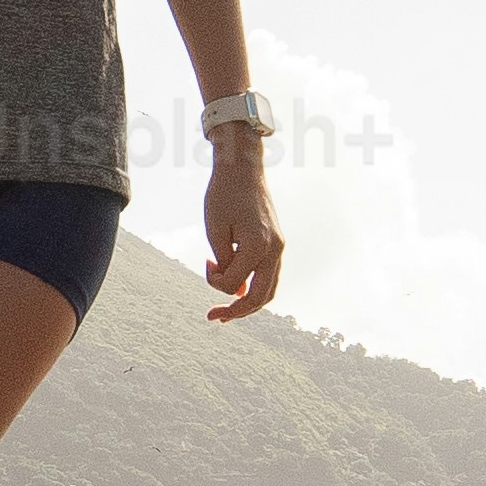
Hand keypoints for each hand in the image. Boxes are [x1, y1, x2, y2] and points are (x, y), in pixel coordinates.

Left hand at [203, 132, 282, 323]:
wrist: (243, 168)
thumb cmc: (223, 195)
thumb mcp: (214, 230)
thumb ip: (224, 263)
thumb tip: (234, 290)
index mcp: (258, 246)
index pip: (234, 283)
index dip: (213, 280)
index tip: (206, 261)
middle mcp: (274, 250)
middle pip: (261, 297)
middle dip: (237, 312)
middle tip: (215, 318)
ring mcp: (279, 247)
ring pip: (270, 290)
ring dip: (249, 304)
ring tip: (228, 312)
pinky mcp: (277, 243)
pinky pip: (270, 275)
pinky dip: (255, 287)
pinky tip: (239, 290)